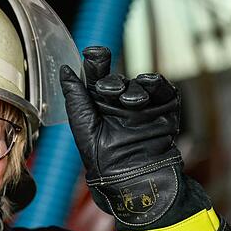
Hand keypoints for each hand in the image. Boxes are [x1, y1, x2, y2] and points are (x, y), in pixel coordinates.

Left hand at [60, 46, 181, 226]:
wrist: (134, 178)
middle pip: (117, 78)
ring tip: (128, 101)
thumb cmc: (104, 159)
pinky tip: (149, 85)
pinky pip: (163, 89)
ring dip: (133, 87)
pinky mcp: (165, 109)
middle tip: (108, 90)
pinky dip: (156, 84)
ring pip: (140, 82)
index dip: (95, 62)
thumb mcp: (84, 126)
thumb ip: (75, 96)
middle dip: (112, 81)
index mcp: (98, 105)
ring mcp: (144, 105)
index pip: (96, 76)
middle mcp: (120, 103)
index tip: (92, 52)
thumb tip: (65, 69)